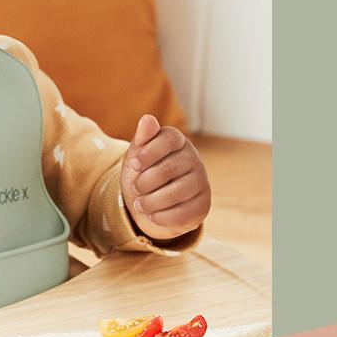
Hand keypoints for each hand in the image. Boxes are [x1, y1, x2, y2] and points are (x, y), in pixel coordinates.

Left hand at [120, 114, 210, 241]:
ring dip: (151, 202)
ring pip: (176, 193)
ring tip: (139, 205)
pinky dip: (162, 217)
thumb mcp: (136, 156)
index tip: (133, 164)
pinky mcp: (203, 203)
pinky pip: (183, 213)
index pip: (169, 138)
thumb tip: (147, 119)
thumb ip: (142, 139)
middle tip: (135, 189)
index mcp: (176, 141)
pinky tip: (152, 215)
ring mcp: (201, 181)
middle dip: (145, 182)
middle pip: (169, 169)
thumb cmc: (142, 173)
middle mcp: (193, 158)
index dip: (149, 151)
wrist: (151, 203)